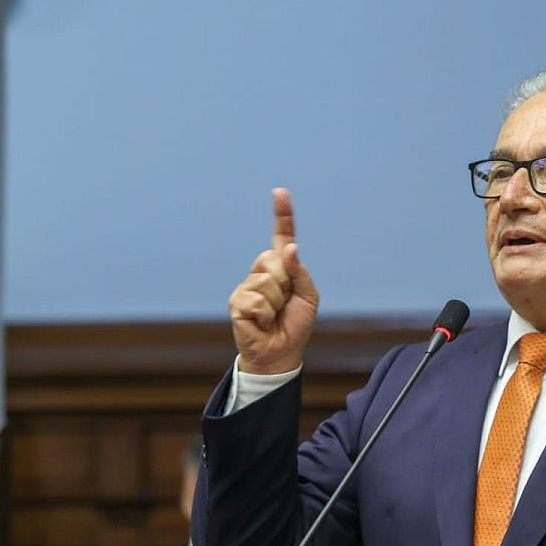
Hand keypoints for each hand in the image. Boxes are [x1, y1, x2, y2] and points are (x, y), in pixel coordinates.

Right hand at [228, 188, 319, 373]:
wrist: (280, 352)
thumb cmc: (295, 324)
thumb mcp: (308, 296)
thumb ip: (300, 272)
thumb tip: (290, 249)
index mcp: (283, 267)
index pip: (282, 236)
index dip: (282, 215)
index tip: (280, 192)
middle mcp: (262, 272)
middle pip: (274, 259)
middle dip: (285, 283)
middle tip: (284, 303)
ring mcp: (247, 286)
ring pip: (266, 281)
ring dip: (276, 302)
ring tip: (274, 315)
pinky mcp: (237, 302)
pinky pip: (255, 300)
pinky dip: (265, 314)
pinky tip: (262, 323)